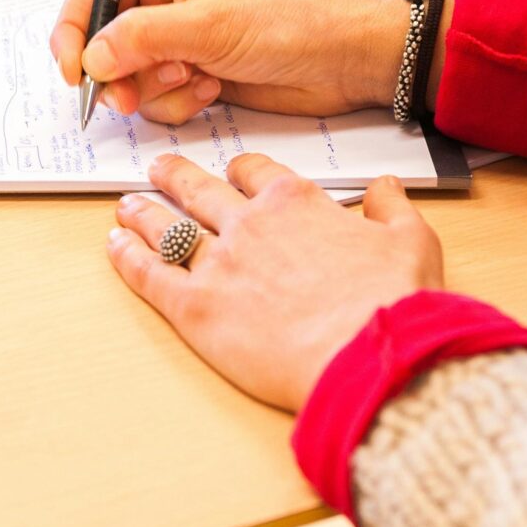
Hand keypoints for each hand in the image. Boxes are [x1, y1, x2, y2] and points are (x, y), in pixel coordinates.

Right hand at [50, 0, 406, 122]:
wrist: (343, 60)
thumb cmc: (288, 22)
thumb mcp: (207, 25)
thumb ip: (141, 38)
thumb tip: (91, 56)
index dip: (75, 31)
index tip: (74, 70)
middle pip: (105, 41)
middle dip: (118, 73)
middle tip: (129, 98)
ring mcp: (180, 38)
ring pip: (130, 76)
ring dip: (155, 90)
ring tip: (195, 80)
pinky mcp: (195, 72)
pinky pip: (158, 97)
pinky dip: (177, 102)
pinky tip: (212, 90)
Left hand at [107, 153, 444, 410]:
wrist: (370, 357)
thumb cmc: (394, 304)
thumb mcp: (412, 241)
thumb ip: (392, 208)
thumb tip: (386, 186)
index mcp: (297, 203)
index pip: (257, 174)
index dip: (241, 172)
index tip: (233, 172)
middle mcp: (250, 224)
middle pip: (200, 190)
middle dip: (176, 177)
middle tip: (159, 169)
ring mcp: (218, 264)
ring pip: (167, 227)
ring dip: (142, 213)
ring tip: (126, 206)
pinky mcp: (195, 308)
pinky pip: (149, 274)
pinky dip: (127, 257)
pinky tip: (114, 246)